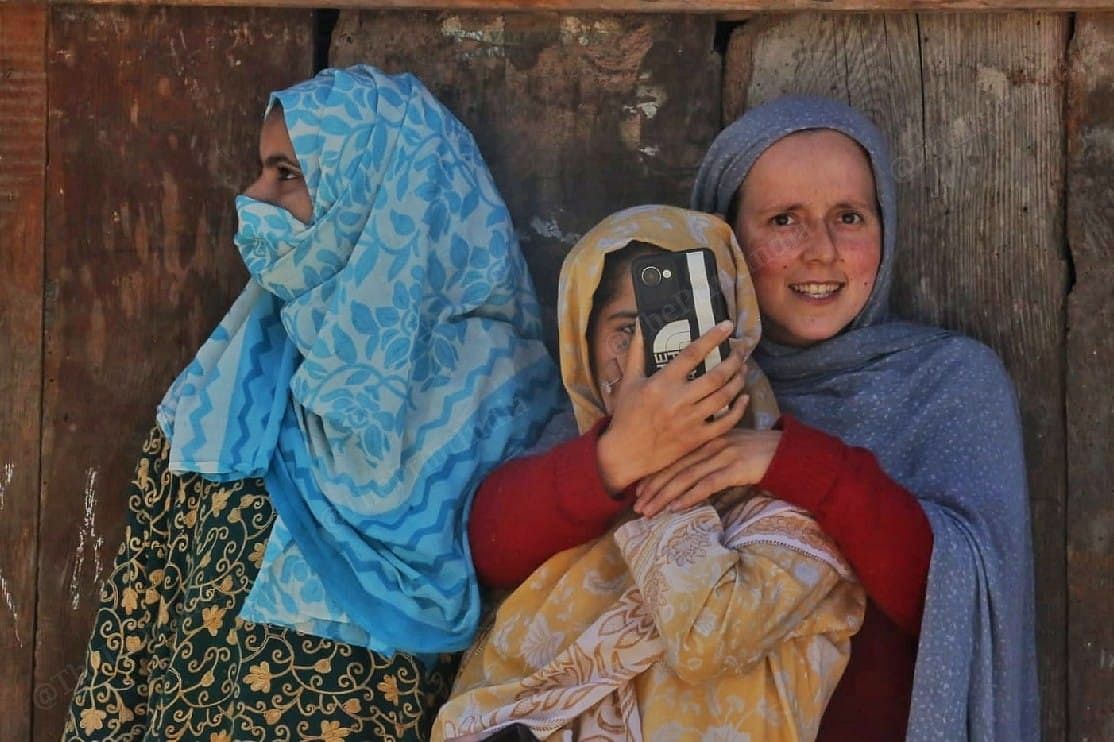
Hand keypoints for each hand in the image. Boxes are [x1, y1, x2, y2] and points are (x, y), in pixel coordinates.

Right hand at [597, 320, 749, 492]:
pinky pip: (725, 423)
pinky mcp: (697, 438)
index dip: (712, 338)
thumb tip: (641, 324)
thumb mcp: (628, 381)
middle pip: (716, 375)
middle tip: (742, 350)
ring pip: (724, 397)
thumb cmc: (626, 415)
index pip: (692, 354)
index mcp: (662, 383)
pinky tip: (744, 398)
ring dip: (738, 380)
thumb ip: (636, 351)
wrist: (626, 453)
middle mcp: (679, 400)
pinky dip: (738, 409)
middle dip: (734, 360)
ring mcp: (690, 421)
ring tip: (743, 369)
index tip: (727, 325)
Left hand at [632, 428, 781, 515]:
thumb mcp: (727, 449)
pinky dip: (689, 496)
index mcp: (704, 437)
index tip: (638, 491)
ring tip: (649, 511)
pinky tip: (676, 507)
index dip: (653, 474)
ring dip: (665, 496)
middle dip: (653, 488)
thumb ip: (707, 457)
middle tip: (637, 507)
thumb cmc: (756, 454)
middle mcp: (709, 444)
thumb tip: (686, 477)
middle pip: (674, 468)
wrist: (787, 452)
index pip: (672, 457)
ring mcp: (722, 455)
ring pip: (685, 477)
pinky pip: (707, 484)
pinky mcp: (735, 468)